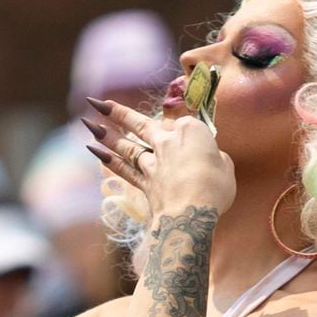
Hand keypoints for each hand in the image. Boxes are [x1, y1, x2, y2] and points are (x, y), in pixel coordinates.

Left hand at [83, 98, 234, 220]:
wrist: (191, 213)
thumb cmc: (215, 187)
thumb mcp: (225, 167)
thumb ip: (216, 158)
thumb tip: (213, 159)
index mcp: (190, 130)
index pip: (185, 122)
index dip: (189, 128)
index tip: (196, 137)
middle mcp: (167, 141)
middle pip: (140, 124)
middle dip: (117, 112)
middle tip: (97, 103)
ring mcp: (152, 163)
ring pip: (126, 146)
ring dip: (107, 135)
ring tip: (90, 125)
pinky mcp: (144, 183)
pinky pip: (123, 169)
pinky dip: (109, 161)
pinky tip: (96, 152)